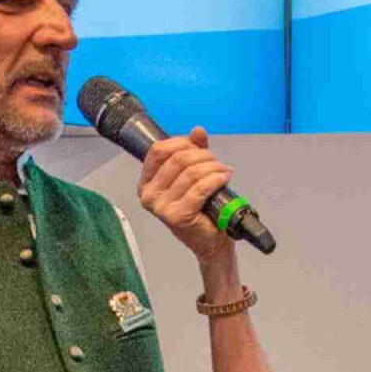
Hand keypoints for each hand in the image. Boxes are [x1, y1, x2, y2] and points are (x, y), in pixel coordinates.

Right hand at [137, 128, 239, 264]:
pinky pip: (200, 188)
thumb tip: (197, 131)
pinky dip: (216, 179)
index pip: (158, 151)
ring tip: (223, 172)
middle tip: (215, 162)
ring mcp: (161, 208)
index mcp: (147, 183)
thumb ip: (193, 151)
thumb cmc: (201, 209)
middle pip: (177, 159)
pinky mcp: (177, 217)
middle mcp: (149, 196)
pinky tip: (224, 179)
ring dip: (212, 168)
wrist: (211, 240)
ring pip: (191, 173)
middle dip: (202, 156)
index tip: (197, 146)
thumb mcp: (194, 174)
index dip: (181, 143)